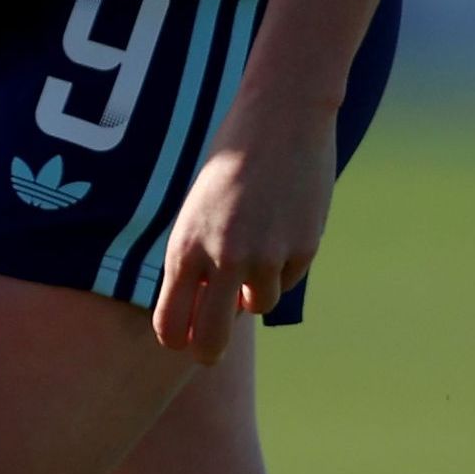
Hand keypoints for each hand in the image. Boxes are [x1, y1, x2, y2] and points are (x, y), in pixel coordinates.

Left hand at [150, 111, 334, 361]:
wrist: (280, 119)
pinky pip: (287, 277)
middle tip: (207, 355)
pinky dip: (283, 263)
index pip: (172, 322)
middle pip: (211, 338)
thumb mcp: (197, 209)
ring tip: (254, 244)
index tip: (179, 343)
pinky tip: (281, 222)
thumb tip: (204, 306)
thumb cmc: (229, 161)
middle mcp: (223, 260)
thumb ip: (197, 257)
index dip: (175, 340)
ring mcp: (266, 258)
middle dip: (207, 352)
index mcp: (185, 248)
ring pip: (259, 304)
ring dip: (254, 290)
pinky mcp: (302, 250)